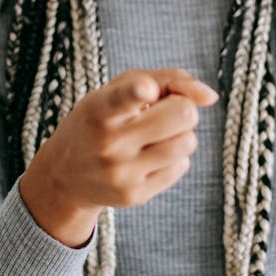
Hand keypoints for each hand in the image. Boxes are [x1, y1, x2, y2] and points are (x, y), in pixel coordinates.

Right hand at [19, 67, 218, 246]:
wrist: (65, 176)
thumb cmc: (100, 121)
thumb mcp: (116, 89)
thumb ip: (166, 80)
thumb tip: (211, 97)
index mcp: (99, 110)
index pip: (123, 98)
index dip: (139, 91)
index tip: (146, 89)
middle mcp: (108, 143)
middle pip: (182, 115)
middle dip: (182, 108)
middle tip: (163, 111)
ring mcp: (122, 174)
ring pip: (188, 142)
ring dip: (180, 134)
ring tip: (154, 136)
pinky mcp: (135, 196)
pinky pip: (181, 166)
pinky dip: (174, 157)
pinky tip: (149, 157)